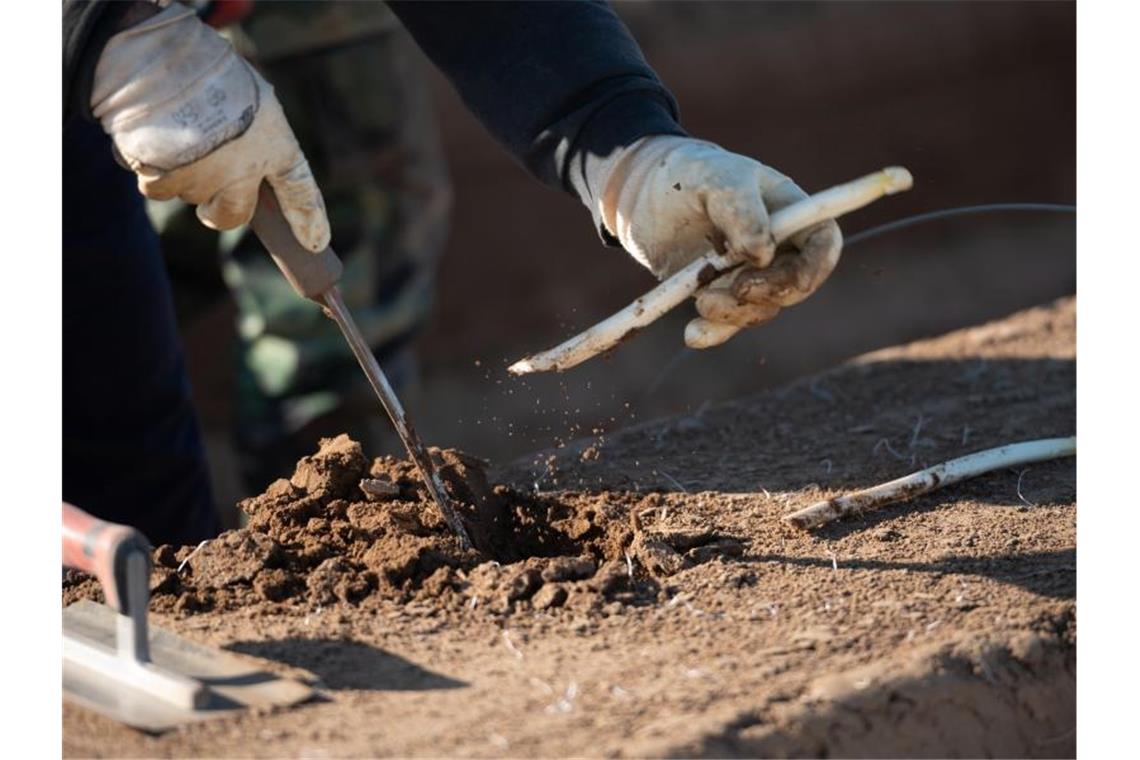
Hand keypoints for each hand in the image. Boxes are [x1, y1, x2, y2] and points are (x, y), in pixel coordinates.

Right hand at [90, 3, 329, 251]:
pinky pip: (155, 187)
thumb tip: (245, 163)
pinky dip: (148, 168)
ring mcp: (203, 181)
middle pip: (232, 216)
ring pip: (189, 195)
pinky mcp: (162, 181)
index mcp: (275, 145)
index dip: (310, 220)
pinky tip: (148, 138)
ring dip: (180, 174)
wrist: (160, 63)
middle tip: (208, 191)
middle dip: (219, 211)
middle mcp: (244, 173)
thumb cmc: (210, 71)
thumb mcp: (252, 94)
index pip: (300, 193)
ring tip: (173, 133)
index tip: (315, 243)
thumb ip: (255, 131)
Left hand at [598, 136, 841, 346]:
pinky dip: (712, 332)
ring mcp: (748, 274)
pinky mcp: (718, 293)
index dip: (818, 266)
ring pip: (760, 308)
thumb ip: (741, 211)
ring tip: (701, 300)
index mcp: (788, 212)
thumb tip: (762, 254)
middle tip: (738, 288)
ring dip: (735, 313)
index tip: (794, 281)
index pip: (823, 243)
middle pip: (796, 284)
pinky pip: (726, 323)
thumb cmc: (688, 175)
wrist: (644, 195)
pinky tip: (693, 335)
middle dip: (772, 292)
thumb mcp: (715, 180)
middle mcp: (776, 247)